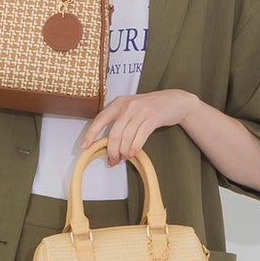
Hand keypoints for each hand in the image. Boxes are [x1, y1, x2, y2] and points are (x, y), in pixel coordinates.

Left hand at [80, 90, 196, 165]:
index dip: (91, 133)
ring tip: (124, 158)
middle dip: (112, 150)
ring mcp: (141, 111)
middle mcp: (128, 105)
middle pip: (114, 133)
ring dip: (124, 151)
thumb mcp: (131, 108)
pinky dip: (135, 147)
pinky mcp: (153, 117)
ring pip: (126, 137)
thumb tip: (110, 143)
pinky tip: (133, 154)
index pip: (100, 119)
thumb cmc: (150, 107)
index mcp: (119, 103)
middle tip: (113, 160)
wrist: (174, 101)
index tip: (85, 146)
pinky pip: (140, 136)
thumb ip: (120, 121)